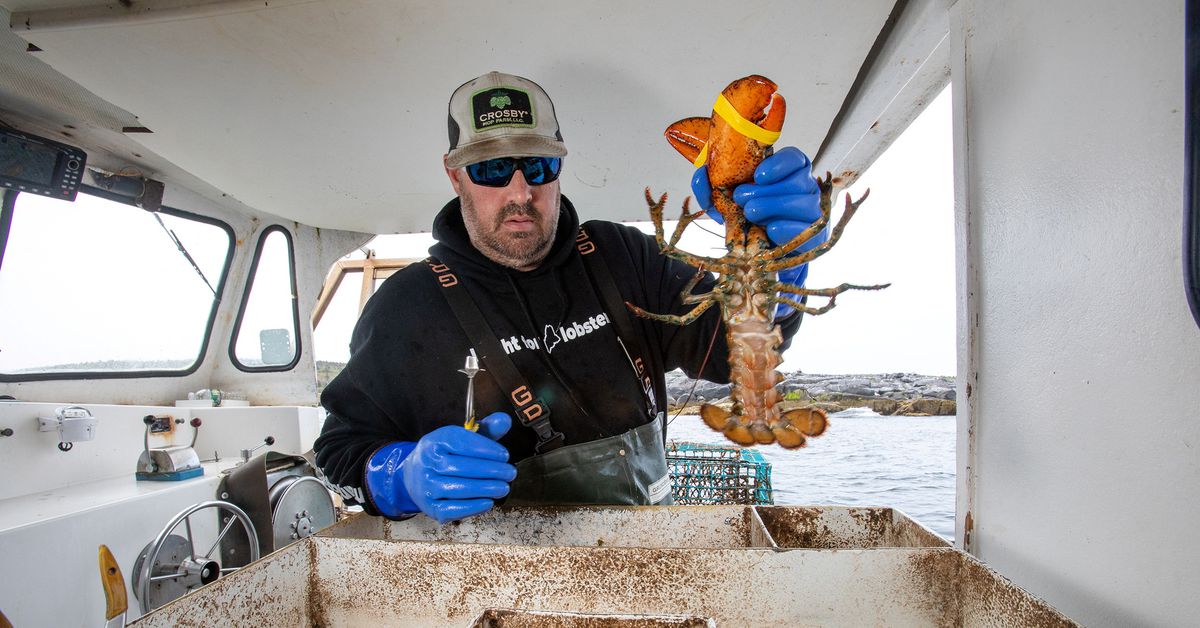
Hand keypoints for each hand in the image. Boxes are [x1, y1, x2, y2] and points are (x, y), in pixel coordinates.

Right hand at [366, 412, 515, 523]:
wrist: (415, 475)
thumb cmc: (446, 455)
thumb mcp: (462, 437)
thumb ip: (486, 428)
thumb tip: (505, 420)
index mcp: (434, 441)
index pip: (460, 442)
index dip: (485, 449)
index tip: (504, 455)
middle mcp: (426, 462)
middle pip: (461, 467)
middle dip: (490, 471)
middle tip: (509, 473)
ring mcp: (425, 486)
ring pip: (458, 488)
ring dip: (484, 489)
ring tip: (503, 487)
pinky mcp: (429, 506)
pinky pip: (451, 509)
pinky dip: (472, 507)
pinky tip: (488, 502)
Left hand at [691, 147, 827, 314]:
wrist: (760, 255)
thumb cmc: (746, 221)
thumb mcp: (726, 205)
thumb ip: (711, 189)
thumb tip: (701, 175)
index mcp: (789, 174)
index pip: (795, 159)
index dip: (779, 164)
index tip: (758, 175)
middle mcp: (805, 188)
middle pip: (798, 181)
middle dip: (768, 189)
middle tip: (743, 198)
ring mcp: (812, 211)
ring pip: (804, 202)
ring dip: (776, 206)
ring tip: (752, 213)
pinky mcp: (814, 236)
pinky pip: (808, 228)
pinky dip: (788, 228)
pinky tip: (771, 228)